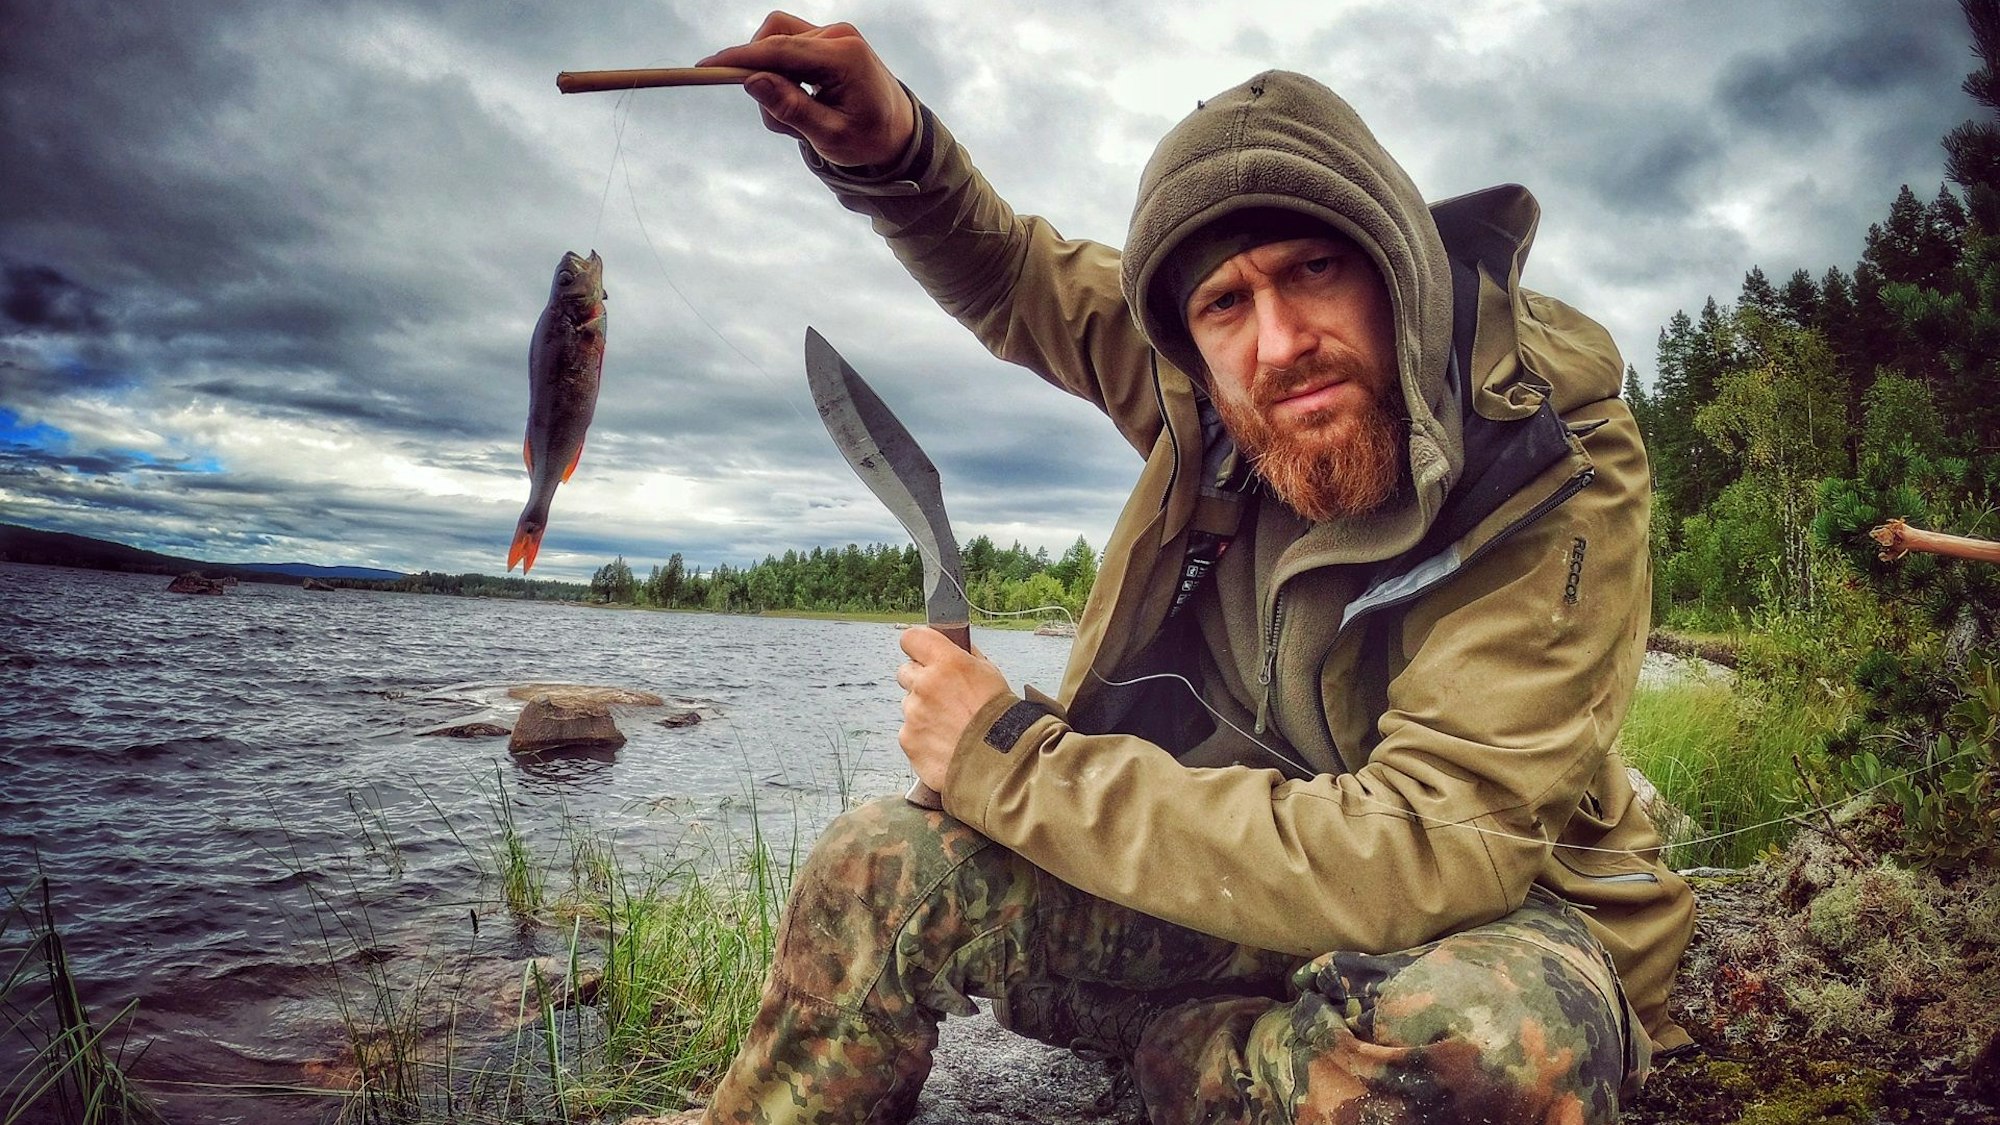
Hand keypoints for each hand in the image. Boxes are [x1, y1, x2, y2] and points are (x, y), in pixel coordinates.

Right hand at [699, 11, 916, 168]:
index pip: (779, 50)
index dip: (739, 58)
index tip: (706, 67)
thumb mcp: (831, 137)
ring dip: (774, 80)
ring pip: (777, 44)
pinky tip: (805, 104)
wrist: (901, 133)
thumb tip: (751, 82)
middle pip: (773, 41)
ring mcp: (833, 35)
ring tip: (800, 119)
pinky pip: (788, 50)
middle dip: (762, 79)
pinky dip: (785, 78)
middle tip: (782, 122)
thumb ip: (791, 109)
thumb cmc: (870, 140)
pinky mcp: (827, 41)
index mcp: (844, 57)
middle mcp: (838, 36)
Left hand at [895, 626, 1009, 791]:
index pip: (911, 638)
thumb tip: (953, 646)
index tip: (924, 654)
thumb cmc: (1000, 718)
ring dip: (923, 712)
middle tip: (945, 697)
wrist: (1001, 764)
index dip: (918, 646)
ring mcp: (913, 714)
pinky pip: (909, 732)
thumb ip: (964, 657)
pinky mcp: (908, 740)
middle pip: (906, 672)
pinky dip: (923, 737)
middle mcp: (925, 685)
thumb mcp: (989, 675)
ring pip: (909, 705)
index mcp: (946, 663)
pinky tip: (945, 743)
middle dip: (921, 681)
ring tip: (951, 726)